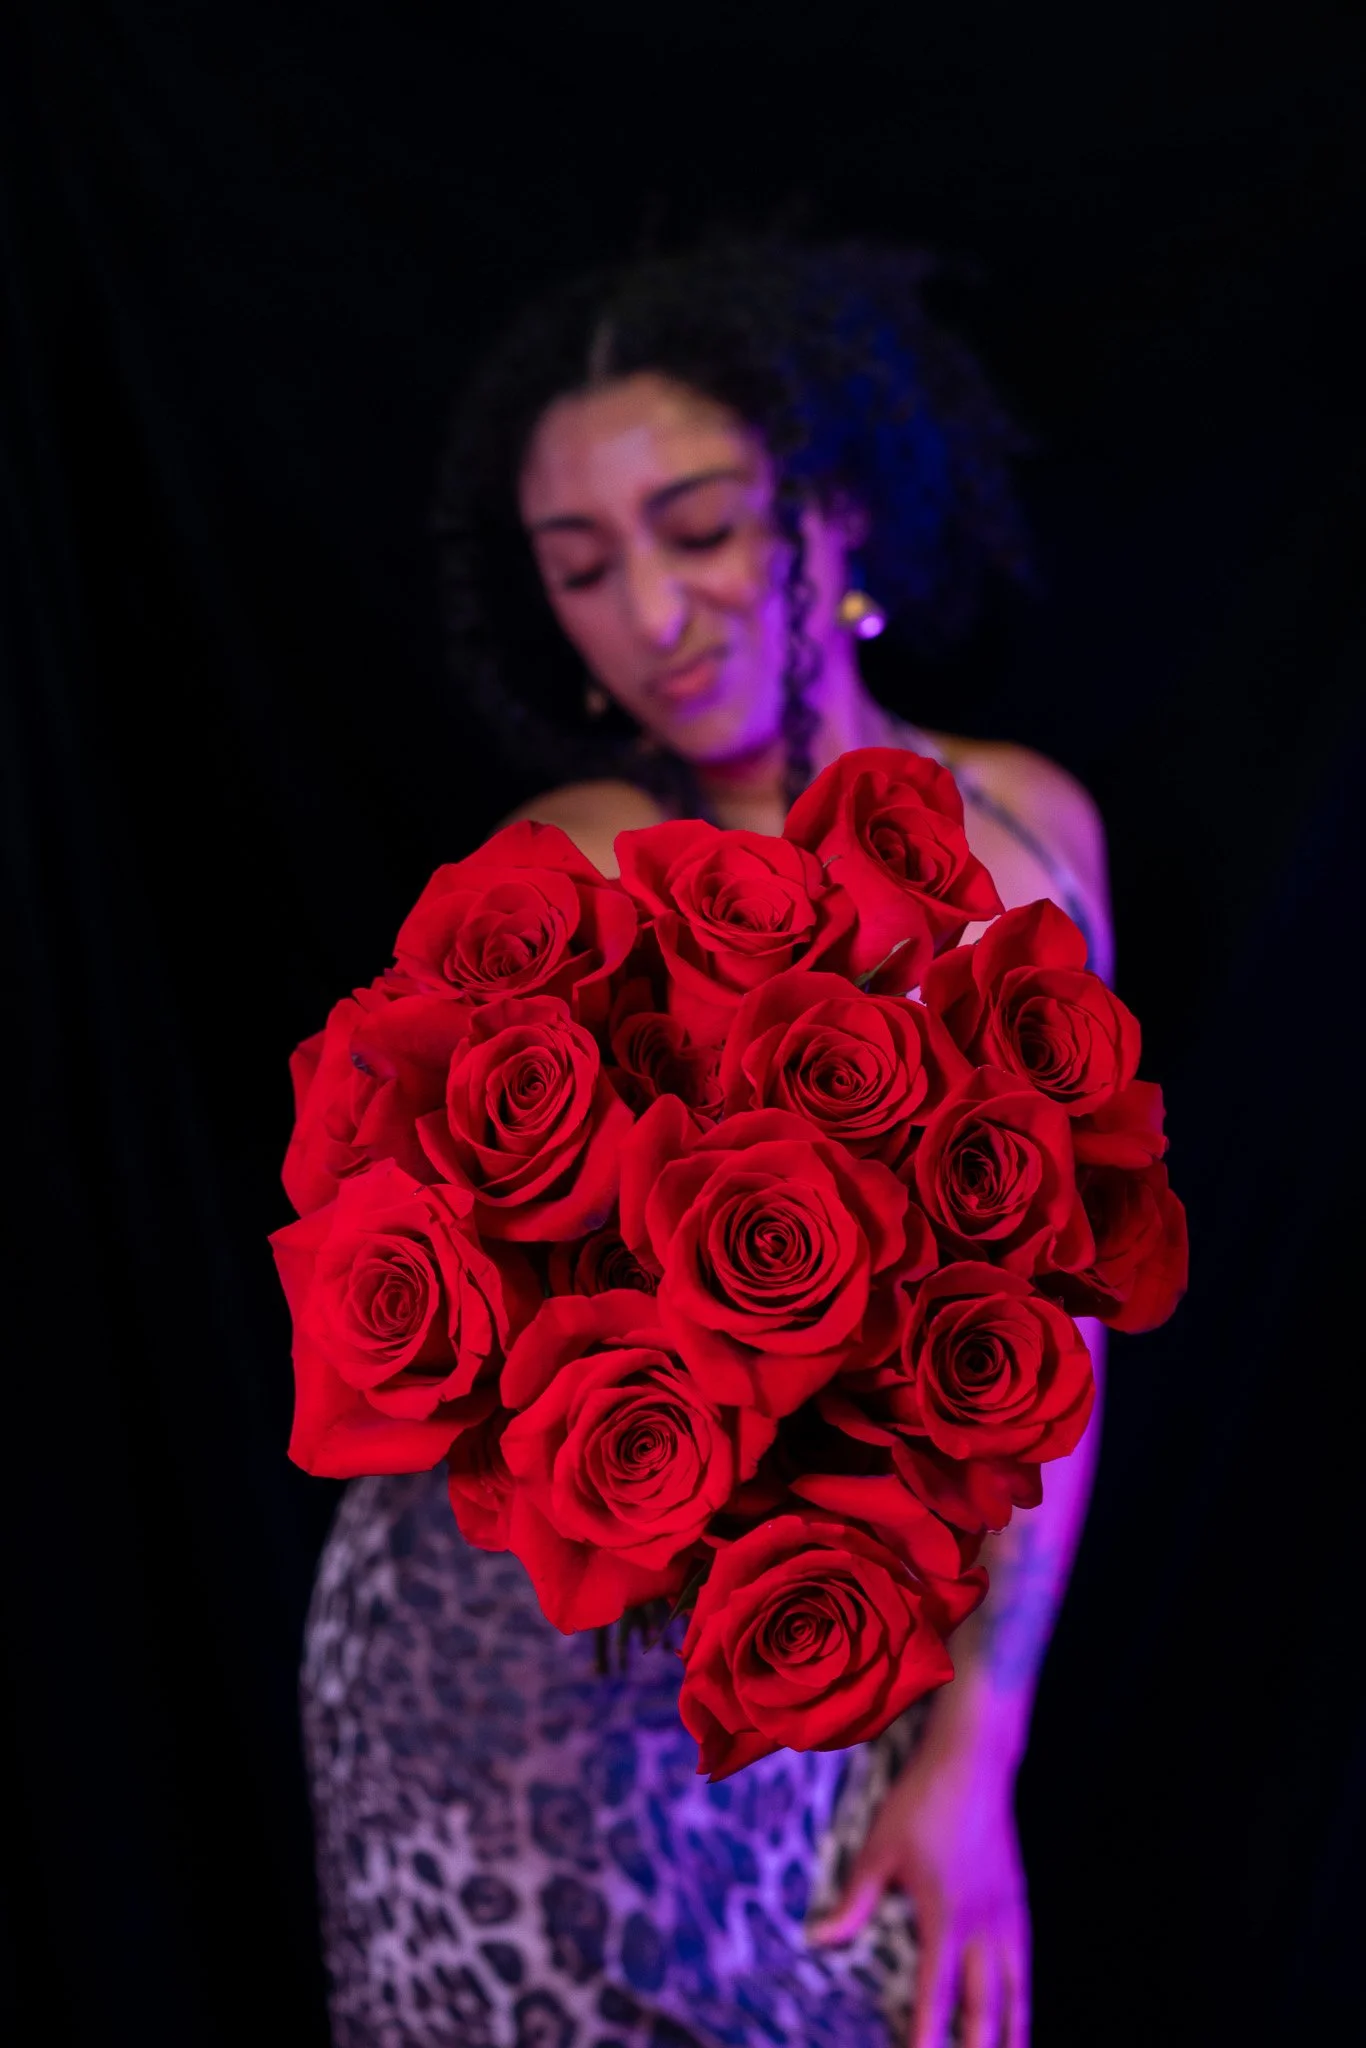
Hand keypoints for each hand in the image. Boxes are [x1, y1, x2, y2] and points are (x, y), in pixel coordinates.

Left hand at [808, 1743, 1029, 2047]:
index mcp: (945, 1916)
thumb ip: (855, 1900)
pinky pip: (1025, 1961)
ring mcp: (1006, 1913)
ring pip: (1015, 1990)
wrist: (974, 1762)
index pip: (935, 1993)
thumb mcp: (879, 1847)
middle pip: (984, 2005)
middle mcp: (982, 1924)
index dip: (928, 2036)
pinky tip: (1021, 2008)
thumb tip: (821, 1938)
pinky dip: (1025, 1994)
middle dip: (977, 2046)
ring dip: (1011, 2031)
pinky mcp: (1018, 1899)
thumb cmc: (923, 1801)